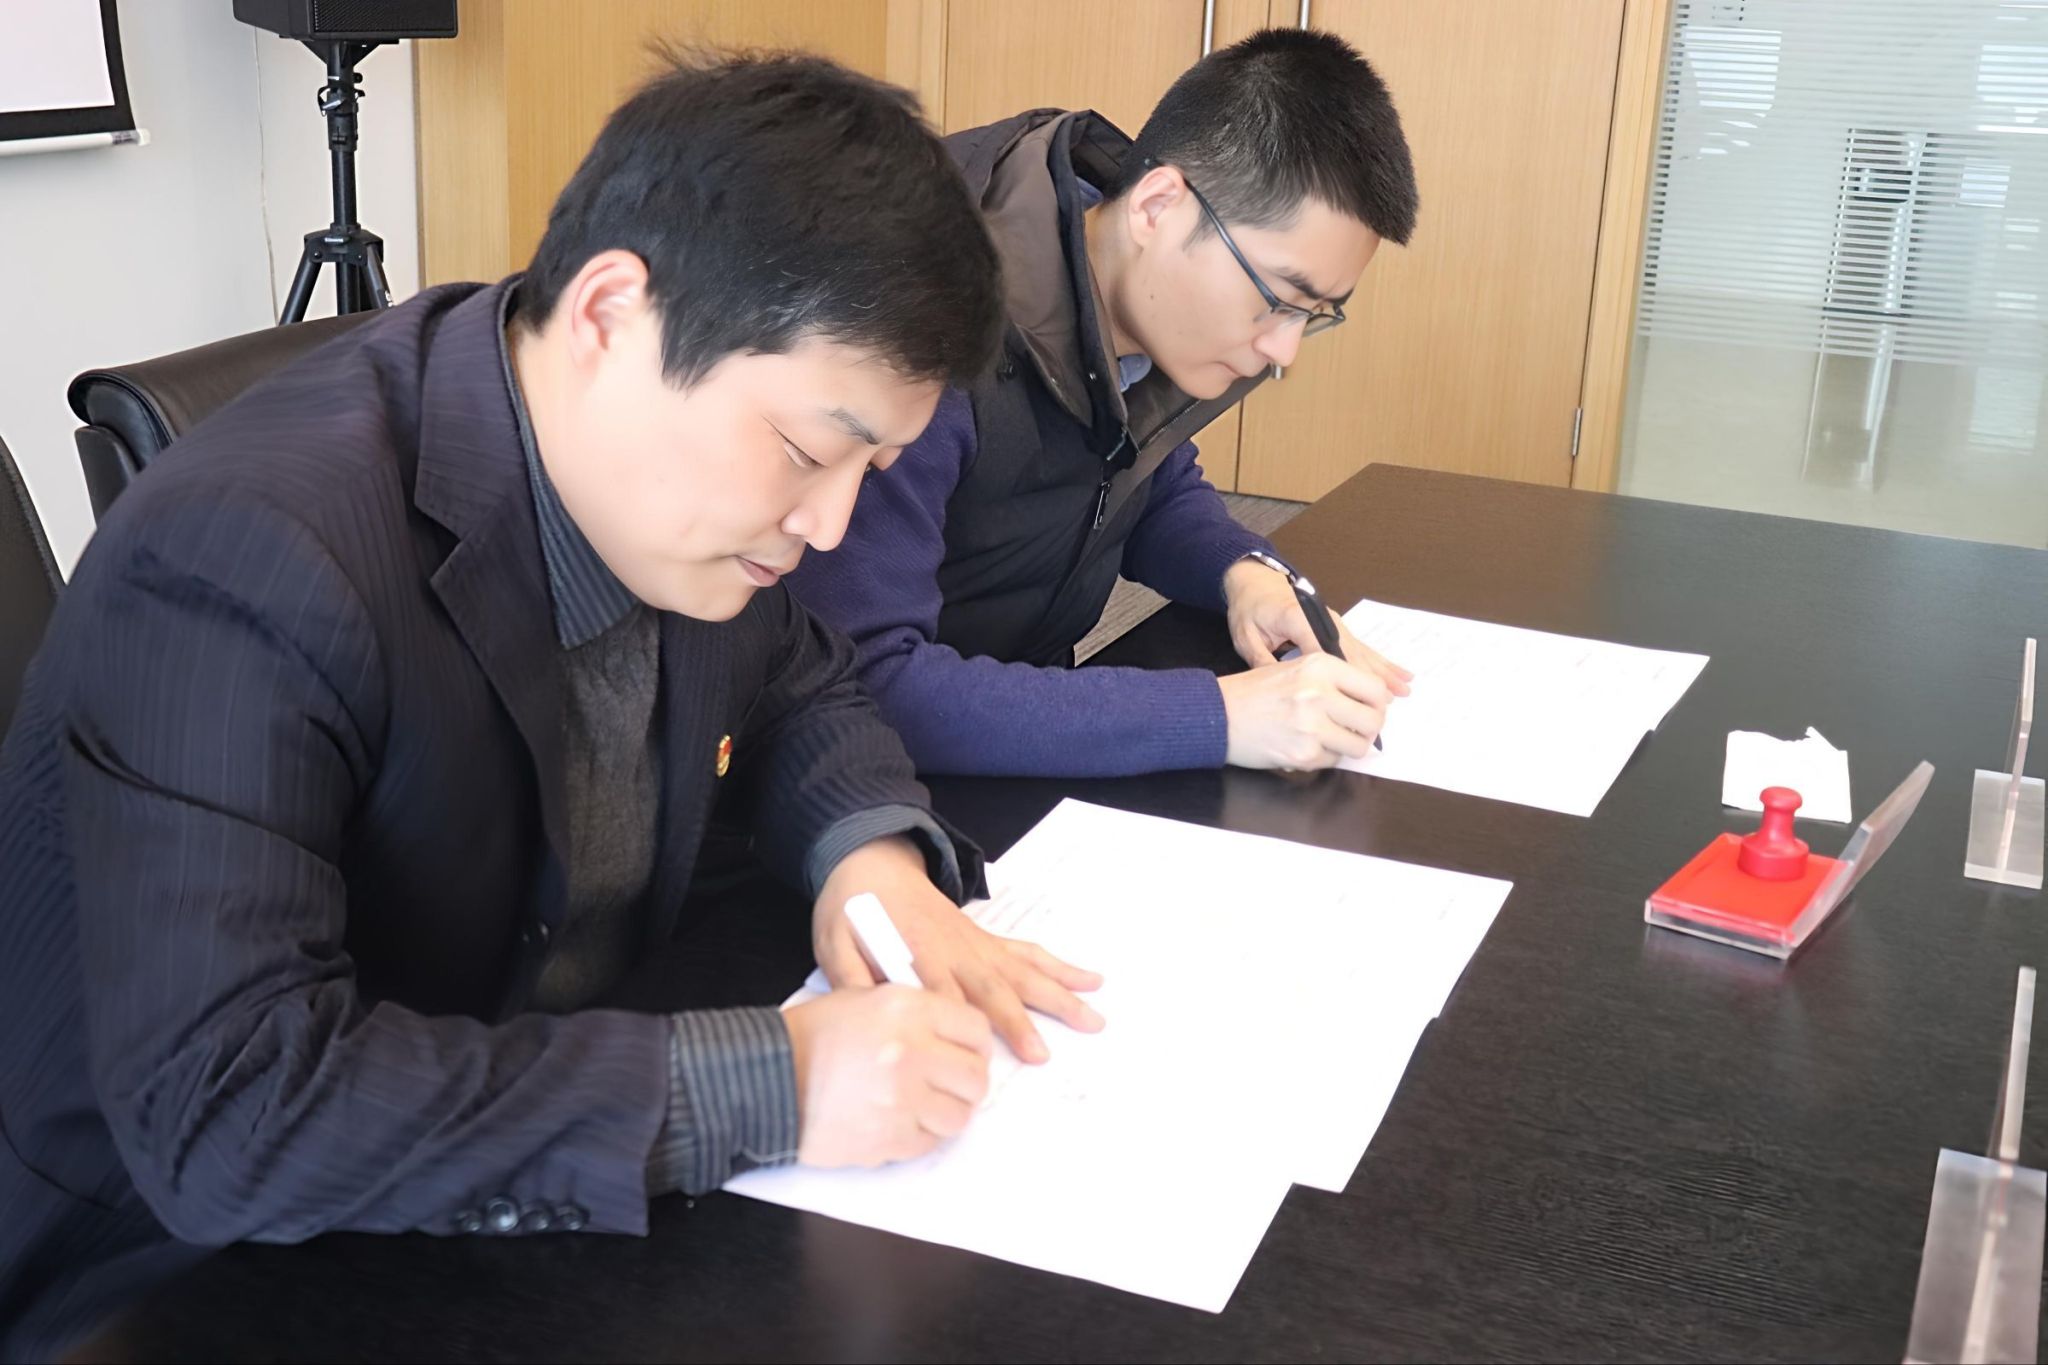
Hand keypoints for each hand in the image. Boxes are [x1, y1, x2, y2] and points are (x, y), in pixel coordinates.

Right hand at [783, 984, 991, 1166]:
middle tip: (951, 1086)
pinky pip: (929, 1143)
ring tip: (925, 1106)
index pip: (975, 1029)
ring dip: (947, 1113)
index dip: (976, 1045)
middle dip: (968, 1084)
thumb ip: (914, 1012)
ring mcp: (902, 1098)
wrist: (767, 1079)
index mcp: (907, 1009)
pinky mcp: (889, 1138)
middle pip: (975, 1077)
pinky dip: (921, 1136)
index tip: (968, 1055)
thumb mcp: (863, 1000)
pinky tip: (900, 1121)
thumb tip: (954, 1035)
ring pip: (959, 1116)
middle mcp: (911, 1051)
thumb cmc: (811, 1037)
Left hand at [814, 836, 1103, 1064]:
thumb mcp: (833, 943)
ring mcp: (975, 943)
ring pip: (1022, 971)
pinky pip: (1027, 953)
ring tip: (1094, 1016)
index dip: (959, 1022)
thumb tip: (870, 1016)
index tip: (980, 1057)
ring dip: (1058, 994)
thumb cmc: (850, 909)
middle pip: (991, 987)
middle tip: (1042, 1054)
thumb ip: (851, 980)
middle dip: (1017, 1020)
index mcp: (915, 950)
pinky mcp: (984, 939)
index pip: (941, 992)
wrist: (872, 863)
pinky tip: (1089, 978)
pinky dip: (1059, 966)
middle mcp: (955, 948)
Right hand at [1217, 650, 1391, 769]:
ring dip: (1346, 746)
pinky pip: (1332, 761)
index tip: (1368, 710)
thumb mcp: (1296, 668)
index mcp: (1321, 665)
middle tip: (1353, 729)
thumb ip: (1334, 680)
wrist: (1216, 713)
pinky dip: (1323, 757)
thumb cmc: (1255, 691)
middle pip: (1373, 719)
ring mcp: (1312, 725)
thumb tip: (1373, 703)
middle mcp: (1319, 693)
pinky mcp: (1303, 753)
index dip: (1377, 704)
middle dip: (1367, 728)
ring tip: (1327, 738)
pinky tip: (1304, 745)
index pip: (1375, 689)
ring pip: (1358, 746)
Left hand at [1222, 559, 1411, 694]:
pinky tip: (1399, 674)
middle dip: (1369, 681)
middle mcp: (1324, 620)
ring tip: (1403, 690)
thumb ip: (1262, 662)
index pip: (1323, 654)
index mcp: (1299, 619)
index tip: (1354, 706)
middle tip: (1387, 706)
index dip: (1340, 681)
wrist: (1255, 581)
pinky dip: (1380, 662)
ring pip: (1361, 651)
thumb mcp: (1246, 637)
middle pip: (1351, 654)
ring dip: (1382, 672)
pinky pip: (1361, 647)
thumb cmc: (1249, 608)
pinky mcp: (1337, 627)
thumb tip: (1281, 691)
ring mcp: (1334, 622)